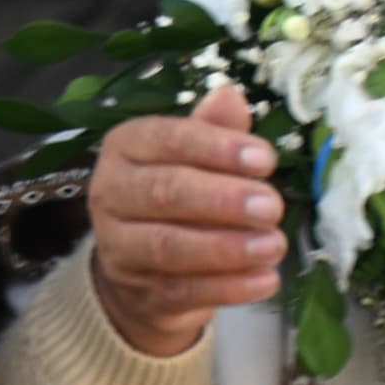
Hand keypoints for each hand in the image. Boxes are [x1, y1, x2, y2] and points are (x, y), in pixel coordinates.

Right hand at [85, 82, 278, 358]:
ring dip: (226, 247)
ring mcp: (119, 245)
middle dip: (222, 200)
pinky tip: (265, 280)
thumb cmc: (176, 196)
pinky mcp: (139, 289)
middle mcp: (111, 192)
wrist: (142, 266)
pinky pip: (182, 290)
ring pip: (169, 246)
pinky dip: (227, 287)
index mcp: (126, 147)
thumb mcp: (191, 157)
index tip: (265, 160)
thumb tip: (231, 94)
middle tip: (272, 206)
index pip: (166, 140)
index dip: (216, 149)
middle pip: (164, 193)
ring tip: (274, 245)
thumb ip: (212, 130)